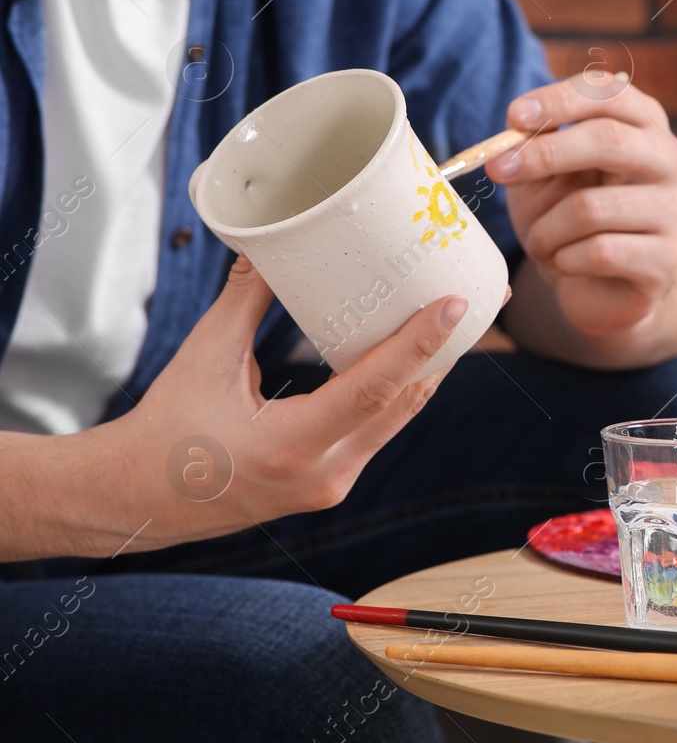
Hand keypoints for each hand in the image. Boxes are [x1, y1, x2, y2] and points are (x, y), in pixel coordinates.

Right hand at [82, 257, 467, 555]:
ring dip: (425, 373)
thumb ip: (246, 299)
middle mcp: (323, 472)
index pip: (375, 388)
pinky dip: (398, 393)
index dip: (419, 343)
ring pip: (397, 420)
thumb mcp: (206, 357)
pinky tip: (413, 361)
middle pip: (403, 403)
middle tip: (470, 303)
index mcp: (290, 445)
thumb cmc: (167, 429)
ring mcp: (332, 484)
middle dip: (440, 352)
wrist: (141, 498)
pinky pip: (380, 432)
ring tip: (451, 325)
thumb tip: (272, 245)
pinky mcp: (331, 484)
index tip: (454, 305)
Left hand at [486, 74, 676, 338]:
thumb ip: (535, 143)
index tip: (514, 117)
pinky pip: (599, 253)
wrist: (595, 287)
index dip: (561, 100)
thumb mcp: (543, 173)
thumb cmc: (566, 219)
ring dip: (546, 228)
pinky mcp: (666, 260)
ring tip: (539, 242)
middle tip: (498, 170)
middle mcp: (670, 161)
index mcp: (645, 126)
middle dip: (545, 154)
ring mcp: (674, 212)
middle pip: (610, 140)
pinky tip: (565, 264)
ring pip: (591, 207)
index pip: (612, 92)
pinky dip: (564, 260)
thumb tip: (517, 126)